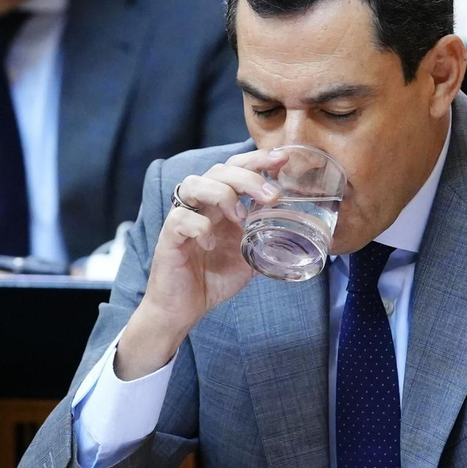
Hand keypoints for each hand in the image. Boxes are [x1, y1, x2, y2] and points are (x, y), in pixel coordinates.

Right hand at [114, 149, 286, 378]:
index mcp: (220, 205)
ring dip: (223, 195)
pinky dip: (200, 227)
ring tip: (241, 218)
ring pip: (195, 184)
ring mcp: (183, 218)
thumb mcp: (249, 258)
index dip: (258, 159)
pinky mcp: (169, 236)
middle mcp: (201, 205)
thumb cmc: (212, 279)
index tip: (282, 158)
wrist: (183, 309)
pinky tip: (212, 244)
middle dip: (249, 177)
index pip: (237, 168)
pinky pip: (181, 218)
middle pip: (220, 170)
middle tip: (273, 196)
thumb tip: (297, 234)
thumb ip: (266, 241)